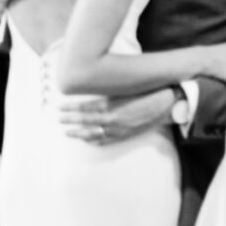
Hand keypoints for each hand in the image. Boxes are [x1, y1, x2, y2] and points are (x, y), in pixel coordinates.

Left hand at [58, 89, 175, 144]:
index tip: (59, 107)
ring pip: (93, 133)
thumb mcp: (123, 87)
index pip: (84, 108)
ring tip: (67, 132)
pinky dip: (94, 141)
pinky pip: (106, 140)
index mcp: (110, 105)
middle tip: (58, 119)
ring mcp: (118, 129)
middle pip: (85, 121)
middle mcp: (112, 119)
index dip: (70, 108)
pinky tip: (86, 141)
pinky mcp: (125, 135)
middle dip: (70, 120)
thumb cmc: (146, 91)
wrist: (167, 104)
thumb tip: (90, 84)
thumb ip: (107, 90)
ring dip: (78, 132)